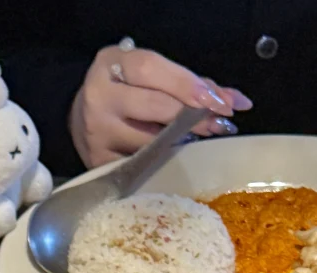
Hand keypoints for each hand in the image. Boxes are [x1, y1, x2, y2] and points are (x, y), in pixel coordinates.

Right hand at [70, 44, 250, 169]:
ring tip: (197, 139)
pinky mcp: (101, 163)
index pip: (151, 69)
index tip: (218, 101)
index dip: (187, 84)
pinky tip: (174, 159)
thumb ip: (189, 84)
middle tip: (220, 124)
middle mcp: (100, 96)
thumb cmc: (126, 95)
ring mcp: (98, 133)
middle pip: (154, 105)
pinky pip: (142, 165)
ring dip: (181, 142)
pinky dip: (164, 162)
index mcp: (111, 64)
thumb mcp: (148, 77)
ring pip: (151, 141)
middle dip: (193, 116)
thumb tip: (235, 100)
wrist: (81, 120)